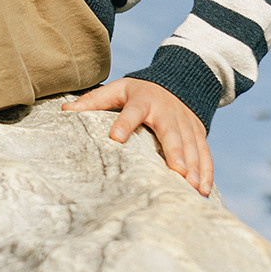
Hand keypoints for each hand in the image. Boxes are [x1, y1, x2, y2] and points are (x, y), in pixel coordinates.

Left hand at [62, 78, 213, 195]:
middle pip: (171, 132)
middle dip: (176, 151)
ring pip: (191, 145)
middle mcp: (167, 110)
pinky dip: (206, 171)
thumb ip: (93, 102)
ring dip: (194, 166)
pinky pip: (204, 152)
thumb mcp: (116, 90)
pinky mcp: (198, 131)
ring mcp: (185, 122)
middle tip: (177, 172)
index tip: (116, 138)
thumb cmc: (137, 92)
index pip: (131, 111)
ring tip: (193, 188)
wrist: (176, 81)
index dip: (124, 123)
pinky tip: (203, 190)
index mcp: (142, 100)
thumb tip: (64, 111)